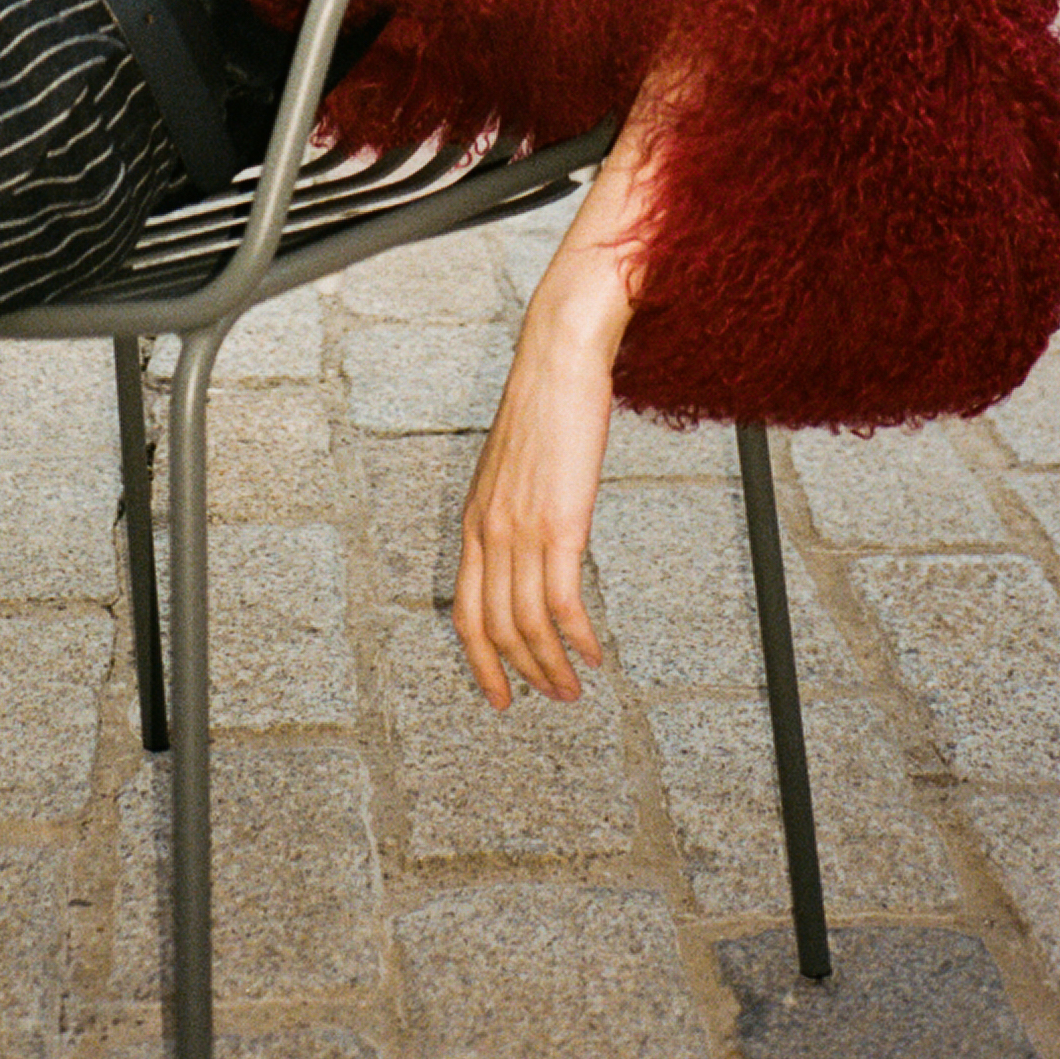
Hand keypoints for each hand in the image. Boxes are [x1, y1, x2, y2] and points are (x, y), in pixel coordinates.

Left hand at [452, 243, 626, 707]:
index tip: (501, 695)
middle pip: (494, 628)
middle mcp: (489, 531)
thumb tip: (531, 545)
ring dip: (553, 667)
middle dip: (520, 675)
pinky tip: (595, 653)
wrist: (558, 359)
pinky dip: (577, 637)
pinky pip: (562, 601)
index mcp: (473, 520)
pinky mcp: (560, 522)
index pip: (464, 611)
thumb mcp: (513, 468)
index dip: (480, 662)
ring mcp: (522, 529)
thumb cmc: (544, 407)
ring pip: (527, 623)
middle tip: (550, 699)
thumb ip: (512, 512)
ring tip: (575, 688)